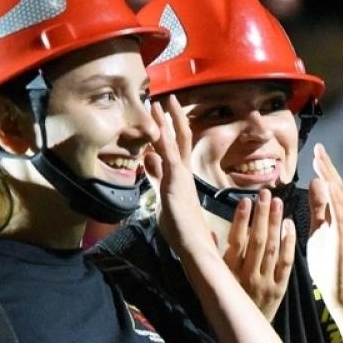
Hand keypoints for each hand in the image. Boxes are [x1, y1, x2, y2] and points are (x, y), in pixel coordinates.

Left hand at [144, 98, 219, 269]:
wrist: (193, 243)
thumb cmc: (182, 229)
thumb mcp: (163, 197)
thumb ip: (157, 177)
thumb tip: (149, 160)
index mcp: (182, 177)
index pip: (176, 147)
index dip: (169, 130)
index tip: (161, 114)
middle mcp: (184, 172)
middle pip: (181, 138)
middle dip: (174, 118)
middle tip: (168, 98)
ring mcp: (181, 175)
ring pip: (175, 142)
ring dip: (166, 121)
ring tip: (159, 102)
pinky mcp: (176, 180)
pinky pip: (169, 154)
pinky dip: (163, 137)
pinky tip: (157, 123)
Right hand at [223, 187, 295, 319]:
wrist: (246, 329)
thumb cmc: (228, 300)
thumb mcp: (215, 280)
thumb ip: (213, 258)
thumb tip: (207, 233)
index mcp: (229, 273)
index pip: (235, 242)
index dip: (241, 220)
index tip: (245, 201)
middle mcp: (248, 277)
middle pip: (257, 241)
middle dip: (262, 216)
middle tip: (266, 194)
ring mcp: (266, 282)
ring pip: (272, 249)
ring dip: (275, 223)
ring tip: (278, 202)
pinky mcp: (280, 288)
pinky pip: (286, 263)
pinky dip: (288, 243)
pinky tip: (289, 224)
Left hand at [306, 143, 342, 315]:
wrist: (339, 291)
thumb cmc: (328, 265)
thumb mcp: (317, 231)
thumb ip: (317, 208)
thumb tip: (314, 184)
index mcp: (332, 217)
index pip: (327, 187)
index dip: (322, 169)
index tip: (314, 152)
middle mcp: (340, 219)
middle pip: (334, 186)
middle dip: (326, 167)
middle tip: (318, 147)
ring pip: (338, 197)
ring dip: (329, 177)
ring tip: (321, 159)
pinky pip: (339, 215)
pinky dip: (334, 198)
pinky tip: (327, 184)